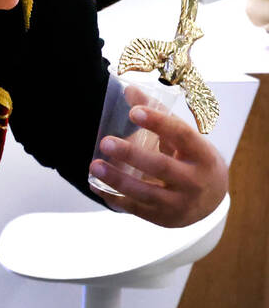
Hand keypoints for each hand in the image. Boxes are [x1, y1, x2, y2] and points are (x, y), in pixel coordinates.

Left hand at [89, 103, 227, 226]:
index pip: (182, 135)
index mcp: (202, 155)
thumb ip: (157, 114)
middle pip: (162, 167)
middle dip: (132, 155)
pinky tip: (95, 184)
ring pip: (146, 192)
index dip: (158, 122)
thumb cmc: (192, 159)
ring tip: (94, 165)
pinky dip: (113, 196)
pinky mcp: (164, 218)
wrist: (213, 199)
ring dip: (117, 179)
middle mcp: (194, 181)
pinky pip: (136, 208)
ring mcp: (180, 203)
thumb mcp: (184, 138)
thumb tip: (128, 89)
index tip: (134, 111)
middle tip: (106, 141)